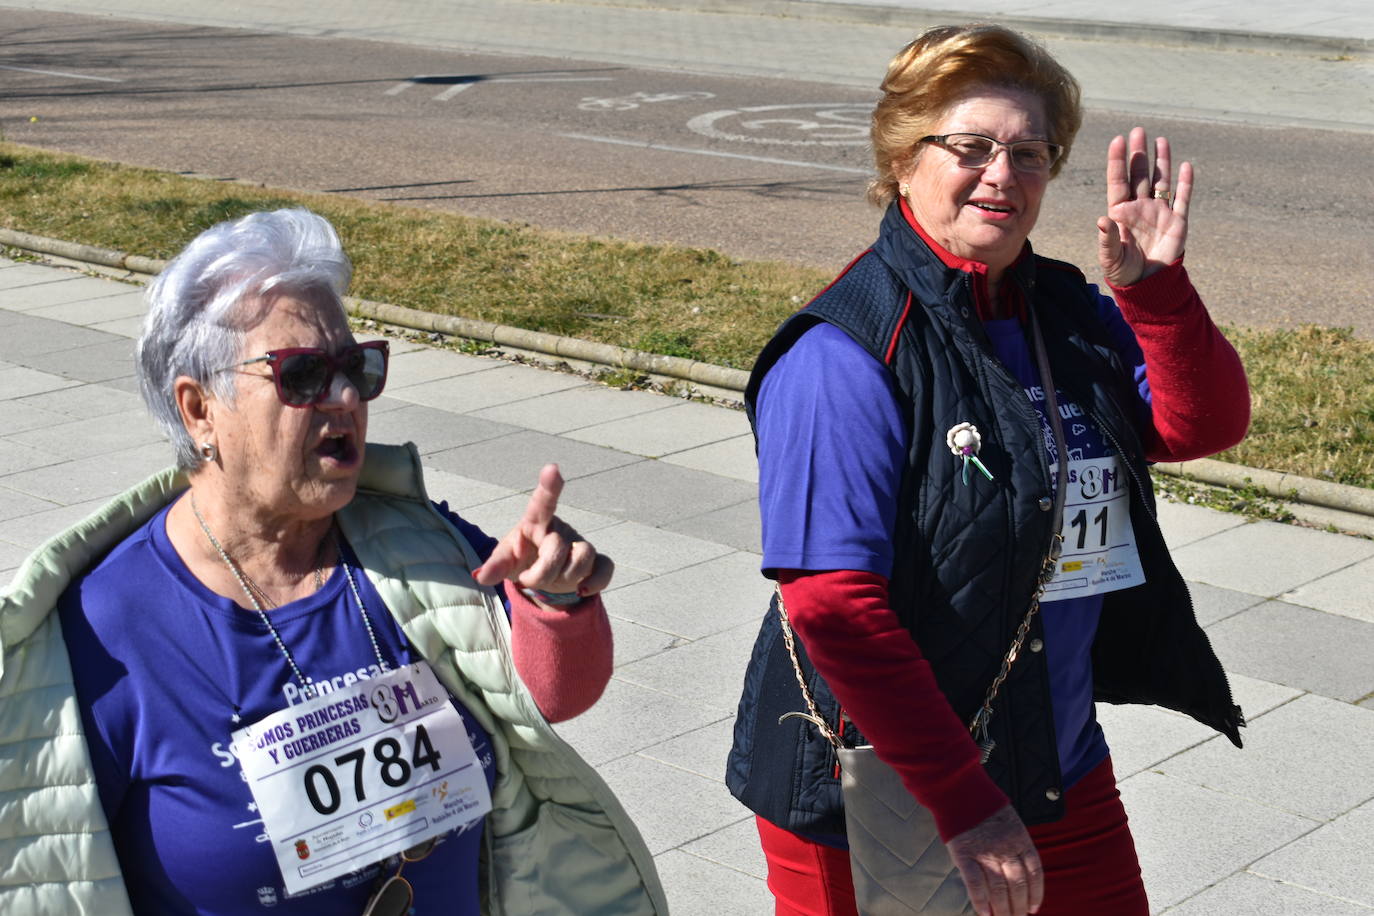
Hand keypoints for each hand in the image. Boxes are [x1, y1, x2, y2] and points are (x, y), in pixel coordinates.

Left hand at [472, 464, 613, 600]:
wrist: (542, 576)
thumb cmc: (521, 558)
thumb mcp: (504, 560)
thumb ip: (494, 566)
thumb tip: (481, 576)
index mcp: (536, 522)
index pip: (542, 501)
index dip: (548, 486)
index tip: (552, 469)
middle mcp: (560, 529)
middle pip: (557, 547)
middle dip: (541, 574)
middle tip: (528, 580)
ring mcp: (579, 544)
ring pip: (584, 557)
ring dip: (566, 579)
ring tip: (553, 582)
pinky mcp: (596, 562)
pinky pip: (605, 569)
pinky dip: (595, 583)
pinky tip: (582, 590)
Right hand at [946, 804, 1043, 915]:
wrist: (958, 789)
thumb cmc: (983, 806)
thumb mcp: (1009, 821)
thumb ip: (1015, 844)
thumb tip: (1020, 871)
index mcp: (1020, 838)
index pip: (1034, 872)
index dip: (1036, 893)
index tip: (1033, 908)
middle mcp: (1005, 847)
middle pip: (1018, 884)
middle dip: (1018, 906)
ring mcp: (985, 851)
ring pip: (999, 887)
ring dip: (1002, 908)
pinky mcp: (965, 854)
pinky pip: (975, 882)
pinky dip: (980, 900)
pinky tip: (984, 913)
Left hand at [1097, 127, 1191, 286]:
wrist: (1147, 285)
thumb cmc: (1123, 271)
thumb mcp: (1110, 257)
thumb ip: (1106, 239)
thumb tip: (1102, 220)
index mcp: (1120, 212)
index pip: (1118, 181)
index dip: (1118, 161)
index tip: (1118, 140)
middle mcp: (1140, 207)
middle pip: (1139, 174)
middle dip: (1139, 153)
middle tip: (1138, 131)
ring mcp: (1159, 212)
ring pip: (1160, 180)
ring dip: (1161, 161)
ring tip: (1160, 140)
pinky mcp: (1177, 221)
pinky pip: (1182, 198)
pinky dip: (1185, 183)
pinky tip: (1186, 166)